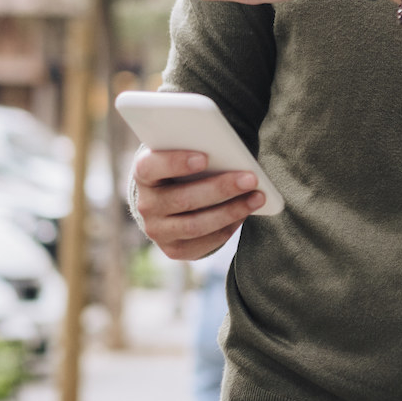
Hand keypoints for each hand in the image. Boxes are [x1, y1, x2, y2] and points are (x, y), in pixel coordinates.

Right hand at [130, 148, 264, 259]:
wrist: (170, 200)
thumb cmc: (185, 169)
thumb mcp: (185, 154)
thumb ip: (199, 151)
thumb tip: (232, 154)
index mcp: (144, 174)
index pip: (151, 168)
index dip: (175, 163)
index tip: (205, 157)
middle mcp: (146, 205)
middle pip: (183, 199)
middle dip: (220, 189)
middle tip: (250, 179)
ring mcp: (157, 230)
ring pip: (196, 225)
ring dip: (231, 211)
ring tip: (257, 198)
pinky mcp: (173, 249)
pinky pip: (204, 242)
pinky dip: (228, 227)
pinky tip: (245, 213)